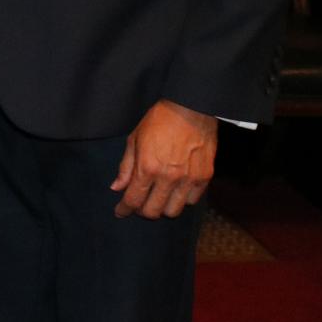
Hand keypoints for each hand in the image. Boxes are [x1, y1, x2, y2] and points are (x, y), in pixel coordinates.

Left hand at [111, 98, 216, 218]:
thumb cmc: (159, 121)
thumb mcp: (134, 140)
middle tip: (138, 204)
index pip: (133, 200)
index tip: (120, 212)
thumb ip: (126, 167)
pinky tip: (174, 190)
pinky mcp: (204, 178)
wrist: (190, 109)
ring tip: (157, 197)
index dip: (124, 209)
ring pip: (173, 211)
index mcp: (148, 167)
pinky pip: (191, 201)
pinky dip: (181, 200)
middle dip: (142, 211)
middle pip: (153, 211)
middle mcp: (169, 178)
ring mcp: (189, 180)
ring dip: (162, 208)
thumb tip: (116, 187)